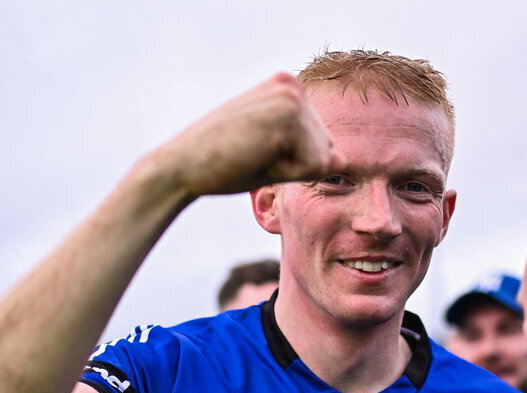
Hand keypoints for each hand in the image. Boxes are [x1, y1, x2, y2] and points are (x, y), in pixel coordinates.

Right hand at [151, 72, 335, 198]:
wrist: (182, 167)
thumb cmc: (226, 164)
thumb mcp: (279, 158)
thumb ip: (311, 156)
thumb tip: (344, 161)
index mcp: (288, 88)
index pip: (323, 143)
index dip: (293, 162)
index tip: (257, 152)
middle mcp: (292, 85)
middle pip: (328, 149)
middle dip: (295, 166)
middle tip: (253, 155)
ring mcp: (290, 97)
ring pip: (322, 159)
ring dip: (290, 170)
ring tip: (254, 155)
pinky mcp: (287, 117)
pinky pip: (313, 166)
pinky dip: (286, 174)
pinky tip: (255, 158)